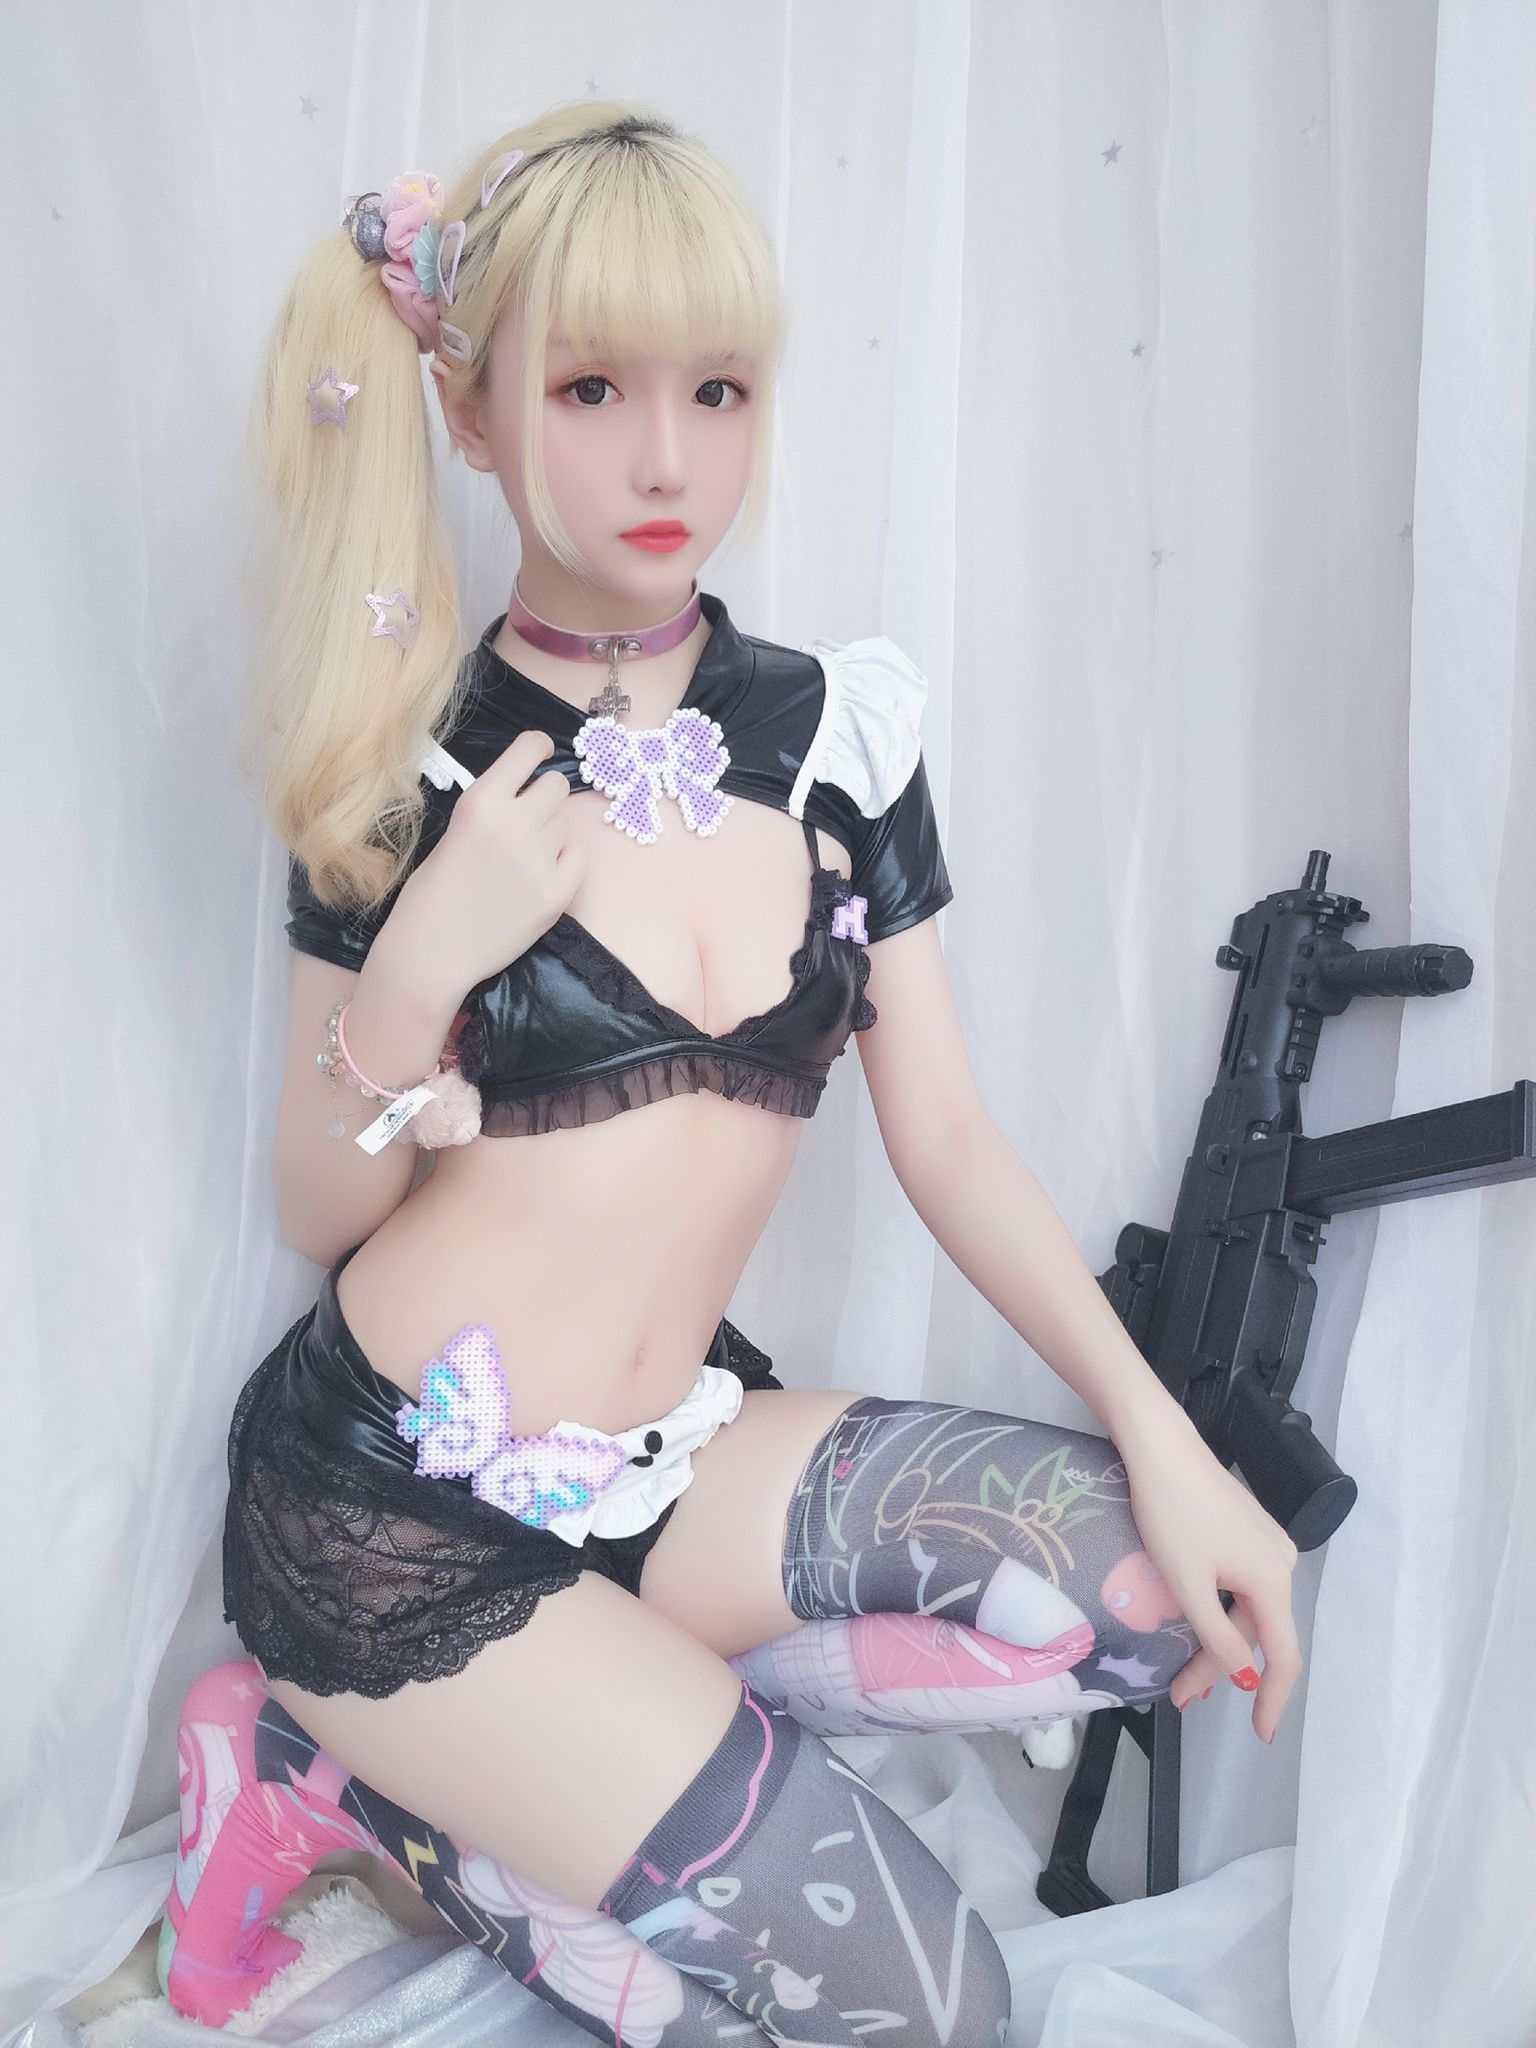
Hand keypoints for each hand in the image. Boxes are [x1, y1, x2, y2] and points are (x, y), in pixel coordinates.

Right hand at [383, 729, 586, 997]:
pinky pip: (578, 856)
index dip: (539, 748)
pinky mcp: (558, 892)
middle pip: (556, 787)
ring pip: (565, 824)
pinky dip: (564, 861)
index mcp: (481, 801)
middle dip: (544, 798)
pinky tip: (540, 875)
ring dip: (551, 833)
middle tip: (528, 820)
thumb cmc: (431, 893)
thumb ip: (493, 810)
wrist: (432, 952)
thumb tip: (528, 795)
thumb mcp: (454, 832)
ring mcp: (540, 858)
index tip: (543, 751)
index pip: (529, 749)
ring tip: (522, 860)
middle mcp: (515, 822)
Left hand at [1118, 1415, 1301, 1742]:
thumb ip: (1219, 1636)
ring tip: (1184, 1674)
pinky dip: (1220, 1612)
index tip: (1261, 1734)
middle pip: (1257, 1632)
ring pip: (1247, 1609)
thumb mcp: (1189, 1583)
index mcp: (1274, 1579)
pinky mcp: (1247, 1530)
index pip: (1283, 1655)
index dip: (1273, 1698)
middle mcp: (1282, 1562)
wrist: (1160, 1446)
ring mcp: (1266, 1544)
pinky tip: (1199, 1625)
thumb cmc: (1172, 1513)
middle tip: (1182, 1698)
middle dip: (1223, 1669)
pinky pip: (1241, 1586)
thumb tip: (1248, 1676)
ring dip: (1219, 1642)